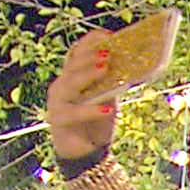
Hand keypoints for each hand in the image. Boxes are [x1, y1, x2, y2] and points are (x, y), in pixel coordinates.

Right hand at [46, 32, 119, 160]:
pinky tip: (107, 109)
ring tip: (106, 68)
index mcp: (72, 78)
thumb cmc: (96, 124)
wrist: (85, 154)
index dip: (90, 42)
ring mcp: (57, 102)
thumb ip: (113, 84)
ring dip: (88, 74)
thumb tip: (132, 66)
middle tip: (108, 53)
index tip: (108, 35)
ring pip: (69, 83)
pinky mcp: (59, 120)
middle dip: (90, 56)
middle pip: (72, 65)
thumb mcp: (108, 100)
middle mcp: (61, 86)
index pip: (77, 53)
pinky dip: (91, 110)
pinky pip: (75, 112)